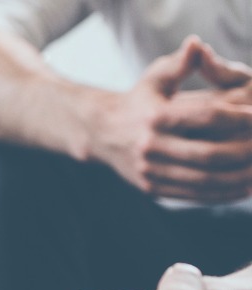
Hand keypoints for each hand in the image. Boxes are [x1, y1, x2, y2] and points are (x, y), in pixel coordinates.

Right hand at [91, 36, 251, 201]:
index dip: (237, 118)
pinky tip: (245, 186)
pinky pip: (195, 196)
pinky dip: (224, 194)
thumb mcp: (155, 78)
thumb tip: (196, 44)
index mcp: (154, 117)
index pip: (204, 117)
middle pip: (208, 154)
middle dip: (244, 152)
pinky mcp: (153, 188)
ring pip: (205, 180)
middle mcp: (150, 146)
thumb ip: (179, 64)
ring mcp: (150, 171)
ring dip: (240, 178)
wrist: (101, 133)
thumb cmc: (139, 100)